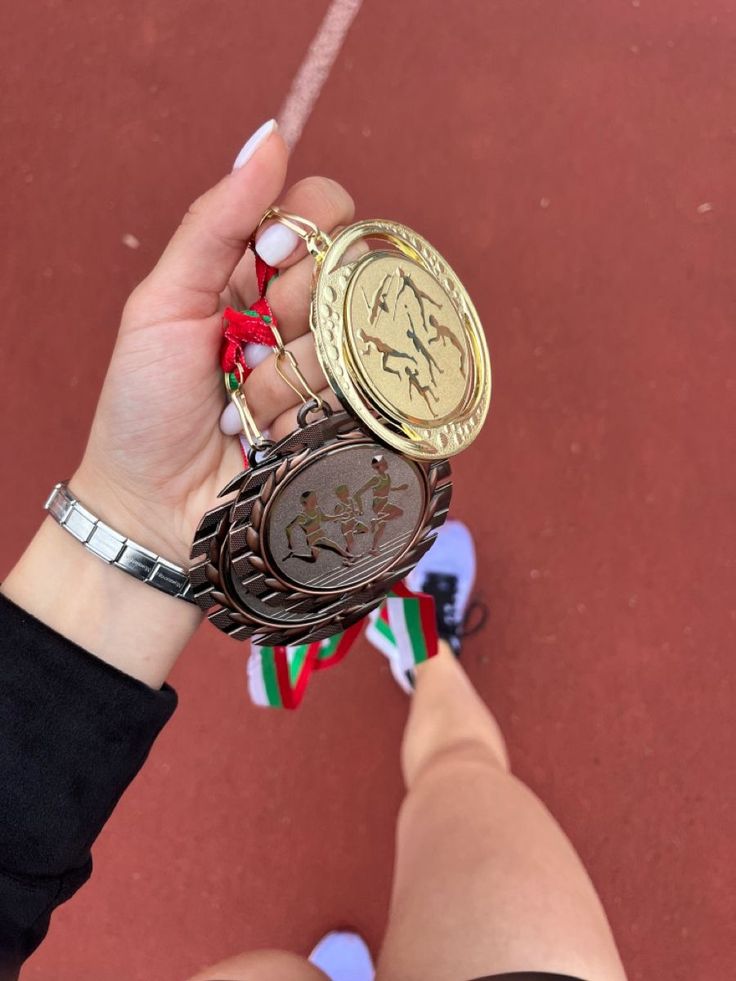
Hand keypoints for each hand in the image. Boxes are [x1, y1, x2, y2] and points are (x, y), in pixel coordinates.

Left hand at [3, 119, 354, 685]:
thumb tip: (271, 135)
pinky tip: (274, 439)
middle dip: (297, 307)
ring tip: (246, 409)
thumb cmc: (144, 408)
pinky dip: (311, 414)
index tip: (268, 260)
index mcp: (255, 274)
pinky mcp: (352, 422)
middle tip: (249, 345)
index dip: (308, 227)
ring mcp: (331, 371)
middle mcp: (302, 316)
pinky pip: (365, 393)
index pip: (320, 211)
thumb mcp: (163, 304)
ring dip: (291, 376)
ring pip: (357, 334)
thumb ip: (217, 223)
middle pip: (351, 266)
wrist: (153, 512)